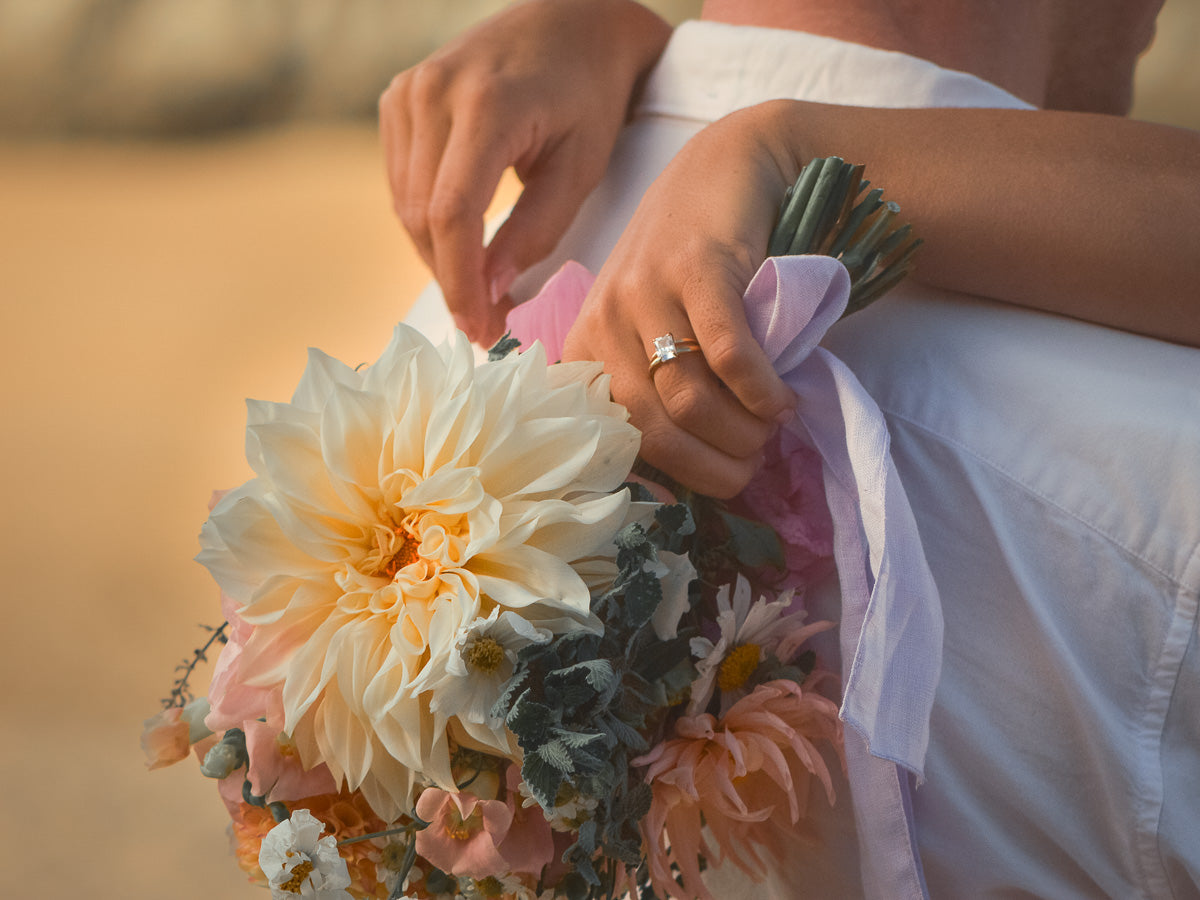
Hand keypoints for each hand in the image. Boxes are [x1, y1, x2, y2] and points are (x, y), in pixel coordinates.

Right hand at [379, 0, 671, 345]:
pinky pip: (399, 180)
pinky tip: (461, 239)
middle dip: (451, 278)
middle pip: (422, 215)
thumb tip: (491, 291)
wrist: (572, 20)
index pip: (452, 213)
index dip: (460, 281)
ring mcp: (407, 90)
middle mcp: (434, 92)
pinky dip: (426, 220)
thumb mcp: (579, 168)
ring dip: (437, 254)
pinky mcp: (397, 97)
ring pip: (404, 203)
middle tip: (484, 323)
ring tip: (477, 288)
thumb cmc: (589, 96)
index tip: (480, 328)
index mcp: (486, 106)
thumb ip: (535, 232)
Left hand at [562, 101, 805, 497]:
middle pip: (653, 424)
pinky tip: (781, 401)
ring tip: (770, 430)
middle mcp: (604, 318)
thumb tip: (685, 473)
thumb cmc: (691, 263)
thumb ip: (654, 382)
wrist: (726, 168)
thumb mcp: (654, 323)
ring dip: (738, 431)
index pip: (614, 435)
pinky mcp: (695, 268)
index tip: (715, 480)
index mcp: (586, 344)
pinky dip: (758, 391)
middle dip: (710, 462)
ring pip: (686, 396)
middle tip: (751, 465)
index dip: (671, 471)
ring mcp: (645, 291)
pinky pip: (726, 353)